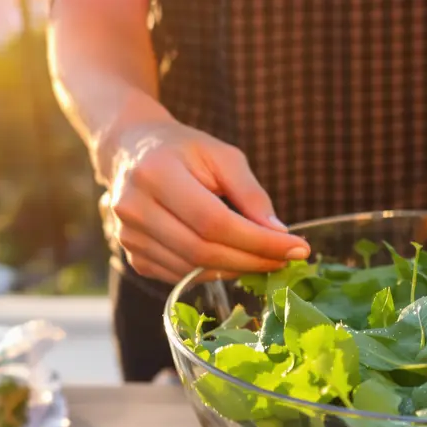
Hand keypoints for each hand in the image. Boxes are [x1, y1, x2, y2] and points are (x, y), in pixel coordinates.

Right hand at [103, 115, 309, 283]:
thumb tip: (279, 235)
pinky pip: (179, 277)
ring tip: (263, 259)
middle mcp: (135, 208)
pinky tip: (231, 259)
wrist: (129, 150)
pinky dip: (212, 273)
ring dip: (235, 269)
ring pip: (192, 269)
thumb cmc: (183, 150)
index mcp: (156, 173)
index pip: (214, 221)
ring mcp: (129, 236)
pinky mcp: (133, 256)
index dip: (258, 241)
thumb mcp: (222, 156)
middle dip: (252, 260)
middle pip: (202, 251)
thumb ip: (251, 193)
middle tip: (286, 260)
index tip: (297, 248)